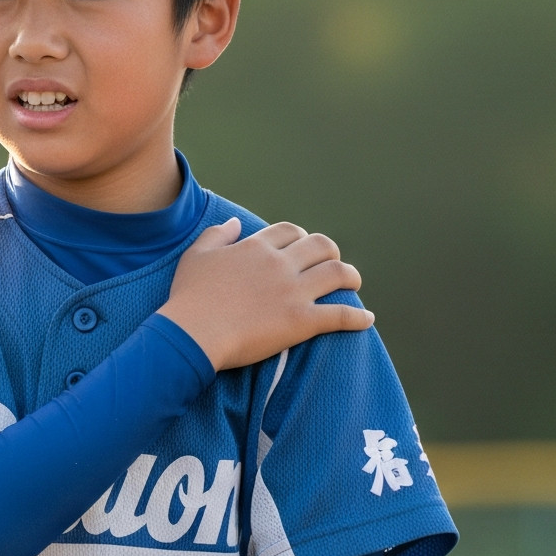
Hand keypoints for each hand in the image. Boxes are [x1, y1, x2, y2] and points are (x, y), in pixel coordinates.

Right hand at [162, 219, 372, 369]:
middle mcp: (280, 264)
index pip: (290, 231)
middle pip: (321, 246)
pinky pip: (340, 315)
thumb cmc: (189, 297)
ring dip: (351, 277)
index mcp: (256, 248)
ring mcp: (293, 292)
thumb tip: (236, 222)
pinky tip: (367, 320)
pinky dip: (358, 317)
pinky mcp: (301, 322)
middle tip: (332, 265)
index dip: (301, 237)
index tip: (302, 249)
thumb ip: (217, 235)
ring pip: (337, 274)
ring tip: (354, 284)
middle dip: (331, 253)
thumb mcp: (196, 256)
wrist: (193, 333)